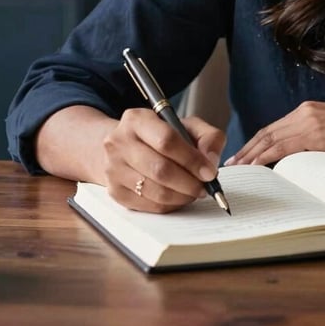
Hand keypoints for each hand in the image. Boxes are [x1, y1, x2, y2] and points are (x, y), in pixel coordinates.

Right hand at [102, 108, 225, 212]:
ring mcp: (113, 169)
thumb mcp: (186, 125)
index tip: (209, 172)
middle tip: (205, 187)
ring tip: (194, 192)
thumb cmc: (159, 136)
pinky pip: (148, 206)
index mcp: (137, 119)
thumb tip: (211, 161)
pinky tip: (178, 197)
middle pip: (160, 169)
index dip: (192, 160)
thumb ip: (208, 137)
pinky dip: (169, 205)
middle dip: (189, 182)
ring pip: (155, 191)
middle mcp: (119, 142)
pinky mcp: (114, 191)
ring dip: (181, 196)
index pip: (167, 141)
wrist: (122, 146)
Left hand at [225, 101, 324, 165]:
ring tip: (237, 170)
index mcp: (310, 110)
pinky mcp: (317, 134)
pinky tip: (255, 167)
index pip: (275, 127)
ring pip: (270, 140)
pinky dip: (265, 157)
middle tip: (232, 165)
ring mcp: (310, 121)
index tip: (243, 155)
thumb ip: (319, 139)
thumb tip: (304, 157)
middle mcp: (305, 112)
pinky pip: (283, 147)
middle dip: (247, 149)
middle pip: (267, 132)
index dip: (256, 142)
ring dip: (250, 155)